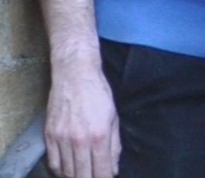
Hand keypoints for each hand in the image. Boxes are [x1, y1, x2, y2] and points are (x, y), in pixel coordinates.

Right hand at [45, 60, 119, 177]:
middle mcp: (79, 140)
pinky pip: (53, 162)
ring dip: (75, 175)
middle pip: (82, 175)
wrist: (75, 76)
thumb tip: (113, 169)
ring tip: (83, 173)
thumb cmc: (98, 94)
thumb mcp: (114, 118)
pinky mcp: (49, 135)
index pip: (101, 171)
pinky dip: (60, 169)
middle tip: (95, 176)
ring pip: (66, 171)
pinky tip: (68, 169)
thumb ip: (114, 146)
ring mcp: (61, 139)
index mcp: (99, 135)